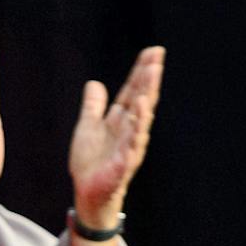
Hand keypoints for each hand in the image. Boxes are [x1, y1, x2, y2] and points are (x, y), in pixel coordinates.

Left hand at [68, 46, 162, 230]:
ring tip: (152, 75)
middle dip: (149, 77)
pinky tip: (142, 108)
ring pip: (142, 116)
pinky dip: (138, 124)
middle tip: (157, 56)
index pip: (134, 90)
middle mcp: (131, 129)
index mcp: (122, 120)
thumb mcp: (88, 127)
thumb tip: (94, 84)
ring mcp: (130, 145)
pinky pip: (133, 140)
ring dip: (148, 94)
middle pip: (143, 98)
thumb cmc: (92, 163)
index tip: (153, 51)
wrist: (88, 193)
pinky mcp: (124, 161)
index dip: (142, 71)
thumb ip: (93, 107)